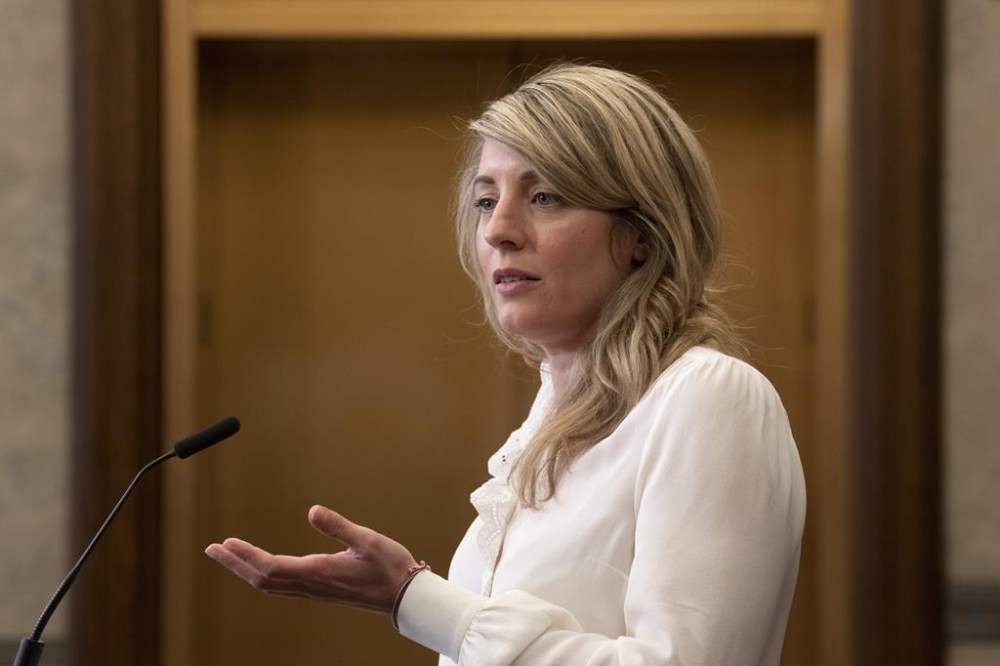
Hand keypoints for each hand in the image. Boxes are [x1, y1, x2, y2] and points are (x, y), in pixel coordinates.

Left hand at [204, 505, 417, 614]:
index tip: (225, 543)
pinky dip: (264, 575)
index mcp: (318, 572)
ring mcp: (314, 590)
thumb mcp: (367, 540)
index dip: (245, 555)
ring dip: (246, 570)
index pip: (270, 566)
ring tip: (230, 555)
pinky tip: (262, 567)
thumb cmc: (389, 567)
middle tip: (213, 549)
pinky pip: (282, 586)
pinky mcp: (319, 591)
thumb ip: (338, 526)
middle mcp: (310, 584)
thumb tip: (312, 510)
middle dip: (235, 564)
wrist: (404, 597)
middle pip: (262, 579)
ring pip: (269, 585)